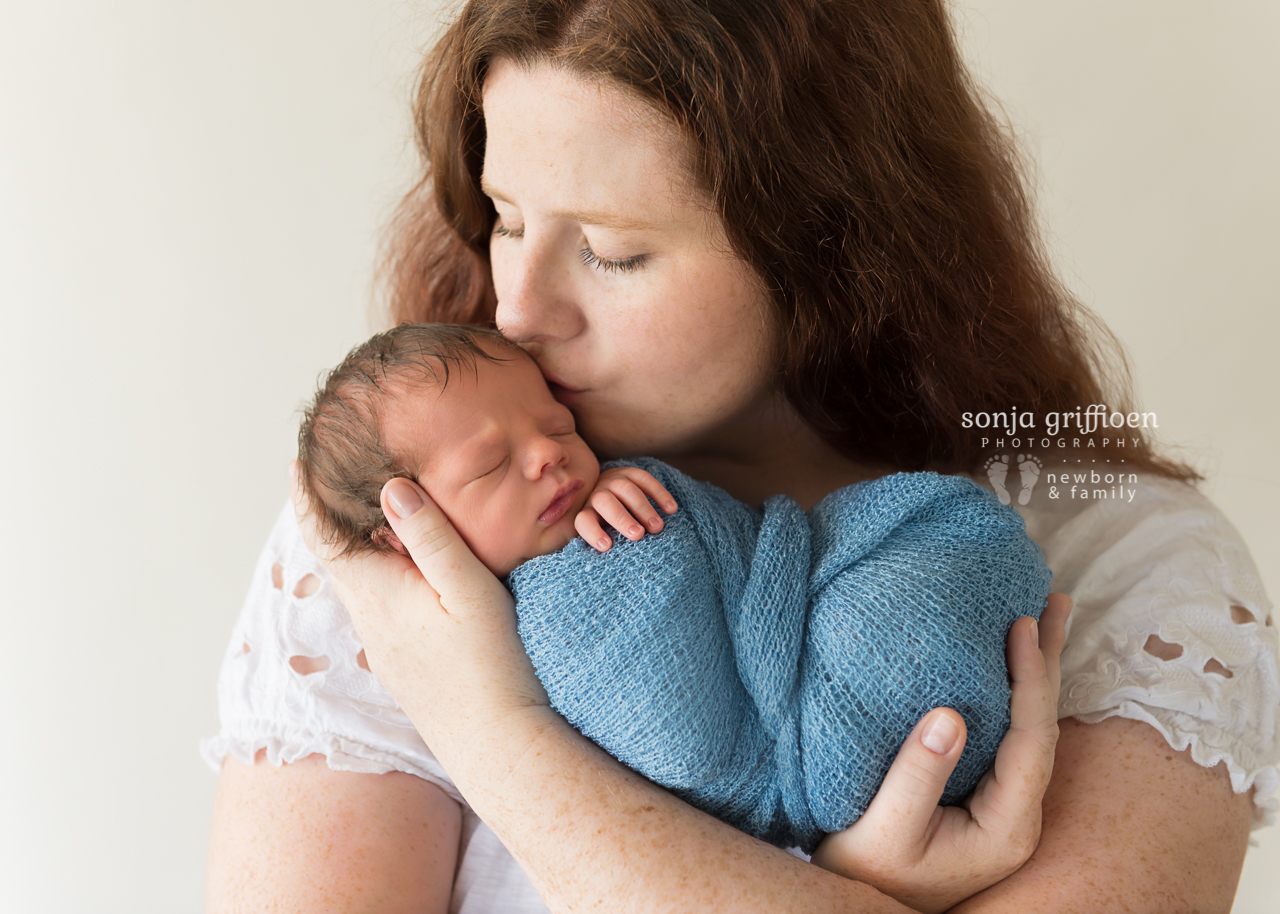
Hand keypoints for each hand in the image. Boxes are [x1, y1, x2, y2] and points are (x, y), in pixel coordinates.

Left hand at [290, 463, 548, 767]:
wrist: (495, 744)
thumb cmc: (489, 665)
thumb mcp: (468, 590)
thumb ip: (431, 537)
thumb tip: (392, 489)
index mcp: (377, 593)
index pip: (325, 533)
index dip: (309, 494)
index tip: (300, 459)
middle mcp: (368, 619)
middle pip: (336, 556)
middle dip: (332, 514)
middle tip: (336, 473)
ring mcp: (382, 645)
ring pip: (357, 582)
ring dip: (355, 545)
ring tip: (368, 512)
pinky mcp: (400, 662)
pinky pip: (376, 604)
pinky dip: (376, 572)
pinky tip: (402, 570)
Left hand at [574, 466, 677, 551]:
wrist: (610, 493)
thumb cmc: (608, 526)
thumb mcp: (601, 536)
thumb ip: (606, 546)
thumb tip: (610, 569)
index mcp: (587, 514)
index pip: (584, 521)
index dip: (593, 533)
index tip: (607, 546)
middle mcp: (597, 496)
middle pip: (605, 502)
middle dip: (622, 518)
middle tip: (638, 535)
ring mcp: (614, 481)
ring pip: (626, 489)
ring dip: (643, 508)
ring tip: (658, 527)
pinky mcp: (630, 473)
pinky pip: (644, 479)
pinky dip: (659, 493)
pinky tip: (671, 509)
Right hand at [810, 593, 1072, 913]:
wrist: (857, 908)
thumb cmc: (866, 873)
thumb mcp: (884, 829)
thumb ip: (917, 775)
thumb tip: (950, 713)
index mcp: (1005, 826)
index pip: (1031, 740)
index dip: (1030, 679)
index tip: (1020, 625)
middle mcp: (1015, 815)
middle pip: (1042, 727)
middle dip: (1048, 663)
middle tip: (1056, 601)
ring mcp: (1001, 806)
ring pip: (1028, 727)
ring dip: (1034, 672)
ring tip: (1044, 618)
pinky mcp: (980, 797)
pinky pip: (1006, 734)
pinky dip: (1009, 691)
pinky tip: (1005, 664)